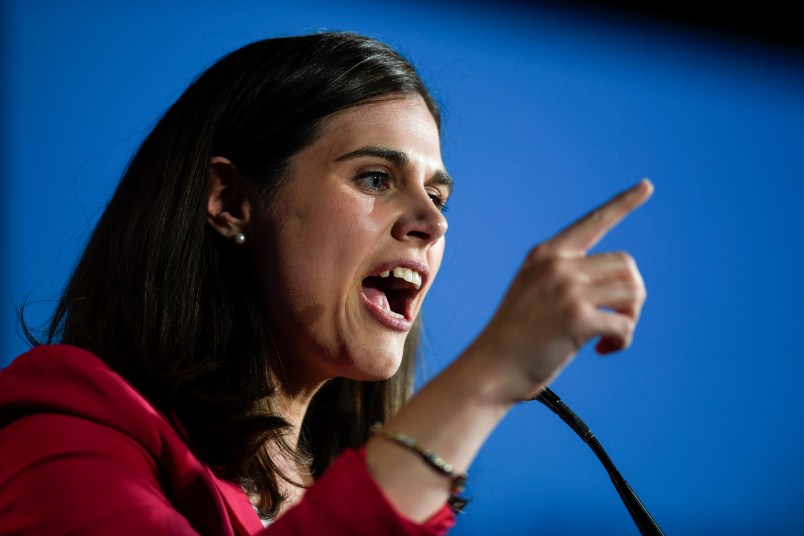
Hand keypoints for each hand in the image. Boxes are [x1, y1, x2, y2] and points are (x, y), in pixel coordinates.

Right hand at [468, 179, 652, 402]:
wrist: (491, 368)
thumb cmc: (515, 337)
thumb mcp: (534, 291)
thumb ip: (566, 277)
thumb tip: (621, 283)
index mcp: (546, 254)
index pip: (593, 221)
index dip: (624, 203)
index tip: (647, 185)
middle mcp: (557, 265)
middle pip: (626, 265)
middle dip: (631, 297)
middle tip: (616, 322)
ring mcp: (567, 290)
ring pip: (632, 292)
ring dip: (630, 318)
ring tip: (610, 336)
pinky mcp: (577, 319)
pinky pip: (624, 323)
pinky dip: (622, 339)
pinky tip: (603, 350)